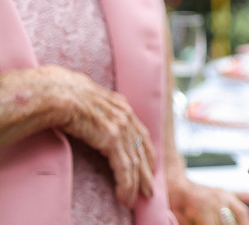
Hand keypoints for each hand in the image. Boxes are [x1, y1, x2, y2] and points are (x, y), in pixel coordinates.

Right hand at [26, 64, 154, 207]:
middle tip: (148, 190)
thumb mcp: (87, 102)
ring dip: (136, 184)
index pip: (139, 133)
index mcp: (121, 105)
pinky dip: (126, 184)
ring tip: (136, 199)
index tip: (148, 166)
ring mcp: (121, 127)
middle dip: (146, 172)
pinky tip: (124, 196)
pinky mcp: (113, 139)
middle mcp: (126, 115)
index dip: (144, 151)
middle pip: (141, 149)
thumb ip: (97, 111)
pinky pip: (124, 167)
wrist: (58, 92)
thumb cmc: (63, 96)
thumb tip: (89, 118)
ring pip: (134, 162)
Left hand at [165, 168, 248, 224]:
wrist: (173, 183)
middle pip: (231, 223)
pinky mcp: (228, 193)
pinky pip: (246, 196)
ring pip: (241, 213)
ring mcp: (224, 195)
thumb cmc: (173, 203)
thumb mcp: (178, 220)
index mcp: (202, 207)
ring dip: (246, 224)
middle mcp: (217, 200)